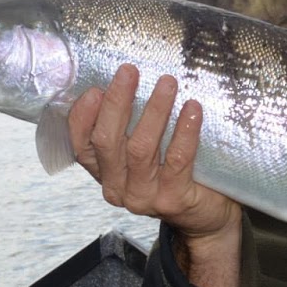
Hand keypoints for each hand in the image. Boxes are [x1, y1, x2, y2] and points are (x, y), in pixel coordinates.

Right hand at [68, 65, 241, 286]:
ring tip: (167, 83)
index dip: (83, 117)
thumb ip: (128, 128)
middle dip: (117, 102)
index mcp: (104, 173)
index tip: (95, 88)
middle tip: (130, 71)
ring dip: (154, 110)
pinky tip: (192, 109)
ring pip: (140, 148)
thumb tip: (125, 79)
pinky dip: (184, 131)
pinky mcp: (173, 199)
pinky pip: (177, 160)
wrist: (205, 216)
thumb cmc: (171, 172)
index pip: (80, 145)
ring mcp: (144, 197)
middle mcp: (118, 187)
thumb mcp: (142, 152)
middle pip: (107, 142)